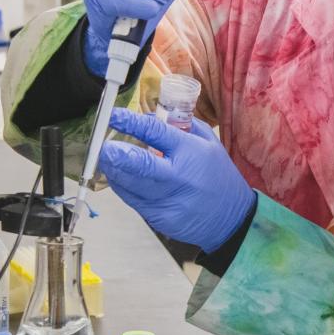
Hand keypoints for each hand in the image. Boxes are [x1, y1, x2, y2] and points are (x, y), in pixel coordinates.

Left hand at [97, 108, 256, 253]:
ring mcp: (168, 200)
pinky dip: (123, 187)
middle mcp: (178, 176)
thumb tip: (148, 117)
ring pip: (130, 185)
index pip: (155, 133)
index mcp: (190, 152)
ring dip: (114, 171)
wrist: (230, 218)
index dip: (131, 123)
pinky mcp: (159, 218)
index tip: (114, 116)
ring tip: (108, 160)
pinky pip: (133, 200)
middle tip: (103, 148)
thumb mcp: (209, 143)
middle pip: (140, 165)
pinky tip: (122, 178)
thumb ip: (181, 126)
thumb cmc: (218, 177)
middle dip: (117, 155)